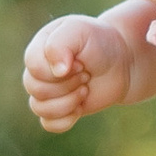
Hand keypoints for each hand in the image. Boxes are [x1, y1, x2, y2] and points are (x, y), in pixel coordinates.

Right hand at [23, 14, 133, 131]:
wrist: (122, 62)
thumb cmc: (99, 41)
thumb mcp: (80, 30)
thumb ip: (60, 44)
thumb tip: (58, 72)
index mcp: (38, 49)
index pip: (34, 67)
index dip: (60, 70)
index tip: (81, 62)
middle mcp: (38, 71)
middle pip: (36, 89)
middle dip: (67, 85)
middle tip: (86, 74)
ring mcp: (47, 92)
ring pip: (39, 108)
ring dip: (68, 101)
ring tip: (85, 89)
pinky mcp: (58, 110)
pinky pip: (48, 124)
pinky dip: (66, 120)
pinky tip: (80, 107)